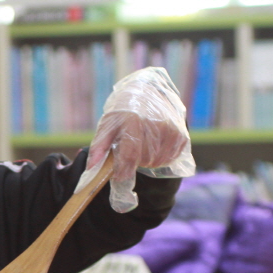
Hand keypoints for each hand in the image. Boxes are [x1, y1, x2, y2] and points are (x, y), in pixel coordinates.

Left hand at [86, 67, 193, 212]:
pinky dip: (158, 157)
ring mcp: (171, 132)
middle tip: (130, 146)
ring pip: (156, 162)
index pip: (130, 156)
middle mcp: (156, 126)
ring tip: (142, 142)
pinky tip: (153, 143)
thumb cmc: (123, 114)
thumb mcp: (106, 126)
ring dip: (146, 159)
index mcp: (134, 122)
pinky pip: (167, 159)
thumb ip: (98, 148)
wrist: (148, 94)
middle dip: (134, 161)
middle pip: (143, 161)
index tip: (119, 178)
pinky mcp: (181, 137)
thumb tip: (91, 168)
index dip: (124, 171)